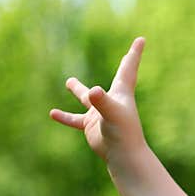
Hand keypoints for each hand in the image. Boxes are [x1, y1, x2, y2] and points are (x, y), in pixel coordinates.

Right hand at [49, 37, 147, 165]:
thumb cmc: (122, 133)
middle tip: (128, 54)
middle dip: (124, 65)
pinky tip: (53, 113)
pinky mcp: (92, 125)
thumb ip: (102, 102)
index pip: (128, 68)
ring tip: (69, 81)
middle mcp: (112, 100)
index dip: (134, 53)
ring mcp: (101, 112)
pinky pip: (75, 119)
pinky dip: (65, 117)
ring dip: (79, 90)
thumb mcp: (112, 114)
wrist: (123, 155)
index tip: (141, 40)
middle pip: (119, 78)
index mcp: (121, 93)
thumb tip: (93, 93)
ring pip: (88, 98)